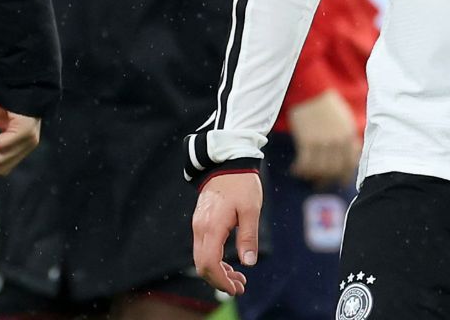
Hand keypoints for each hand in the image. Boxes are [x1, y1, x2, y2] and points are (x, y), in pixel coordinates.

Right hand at [192, 172, 261, 295]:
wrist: (226, 162)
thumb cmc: (242, 183)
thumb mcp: (251, 209)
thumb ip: (248, 236)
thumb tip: (249, 262)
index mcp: (212, 227)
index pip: (209, 263)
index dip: (221, 280)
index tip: (235, 288)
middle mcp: (200, 229)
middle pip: (202, 265)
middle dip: (219, 280)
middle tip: (240, 287)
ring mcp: (198, 226)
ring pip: (202, 258)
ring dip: (218, 272)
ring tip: (238, 279)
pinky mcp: (201, 222)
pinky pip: (204, 248)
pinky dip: (215, 261)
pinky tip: (230, 265)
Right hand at [288, 89, 361, 188]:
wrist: (312, 91)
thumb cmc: (328, 105)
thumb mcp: (345, 120)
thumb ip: (348, 137)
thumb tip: (352, 154)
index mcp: (349, 136)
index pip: (350, 164)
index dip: (344, 177)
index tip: (338, 182)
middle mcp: (338, 142)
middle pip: (334, 170)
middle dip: (326, 180)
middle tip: (318, 184)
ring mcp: (323, 142)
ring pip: (319, 170)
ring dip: (311, 176)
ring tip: (305, 176)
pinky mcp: (307, 141)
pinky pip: (305, 163)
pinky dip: (300, 169)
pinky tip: (296, 169)